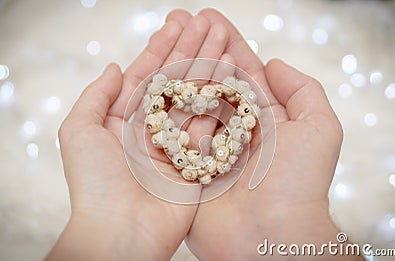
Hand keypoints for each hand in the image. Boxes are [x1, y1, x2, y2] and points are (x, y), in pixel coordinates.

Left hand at [47, 13, 231, 259]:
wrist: (121, 231)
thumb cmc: (95, 183)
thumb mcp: (79, 131)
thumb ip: (96, 96)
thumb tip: (113, 67)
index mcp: (125, 119)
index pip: (147, 74)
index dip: (162, 47)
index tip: (178, 23)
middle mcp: (153, 128)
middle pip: (176, 81)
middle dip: (191, 49)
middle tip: (209, 22)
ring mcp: (177, 142)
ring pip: (196, 96)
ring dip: (209, 66)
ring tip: (223, 38)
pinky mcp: (197, 159)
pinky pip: (211, 123)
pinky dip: (220, 97)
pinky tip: (230, 72)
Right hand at [168, 9, 361, 259]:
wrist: (272, 235)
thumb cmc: (298, 183)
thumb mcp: (319, 129)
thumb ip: (302, 91)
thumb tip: (273, 62)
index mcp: (262, 119)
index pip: (241, 71)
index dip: (227, 42)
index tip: (208, 17)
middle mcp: (233, 130)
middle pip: (211, 80)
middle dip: (196, 47)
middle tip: (178, 19)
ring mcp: (207, 146)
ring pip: (190, 98)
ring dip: (177, 66)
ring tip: (163, 36)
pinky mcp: (185, 165)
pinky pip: (172, 129)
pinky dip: (163, 103)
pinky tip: (152, 75)